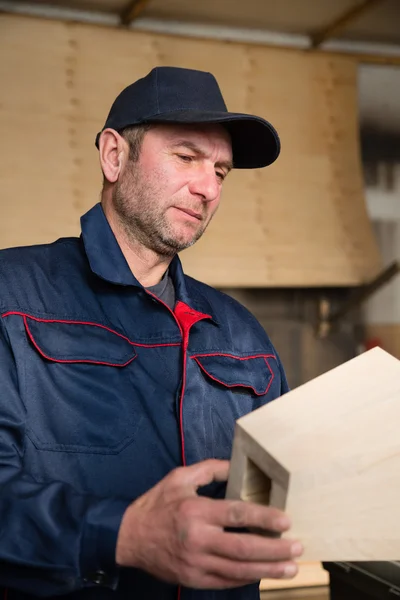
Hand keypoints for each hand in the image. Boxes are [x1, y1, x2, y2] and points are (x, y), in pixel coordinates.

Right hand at [116, 459, 302, 588]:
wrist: (129, 537)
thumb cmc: (157, 504)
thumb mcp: (179, 478)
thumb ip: (210, 470)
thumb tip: (237, 465)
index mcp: (196, 512)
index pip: (237, 515)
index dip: (263, 518)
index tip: (286, 521)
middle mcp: (198, 540)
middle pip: (243, 547)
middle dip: (274, 550)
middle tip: (297, 547)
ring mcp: (196, 563)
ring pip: (238, 570)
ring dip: (267, 570)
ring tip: (290, 569)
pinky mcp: (193, 579)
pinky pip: (225, 582)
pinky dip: (246, 578)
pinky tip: (262, 574)